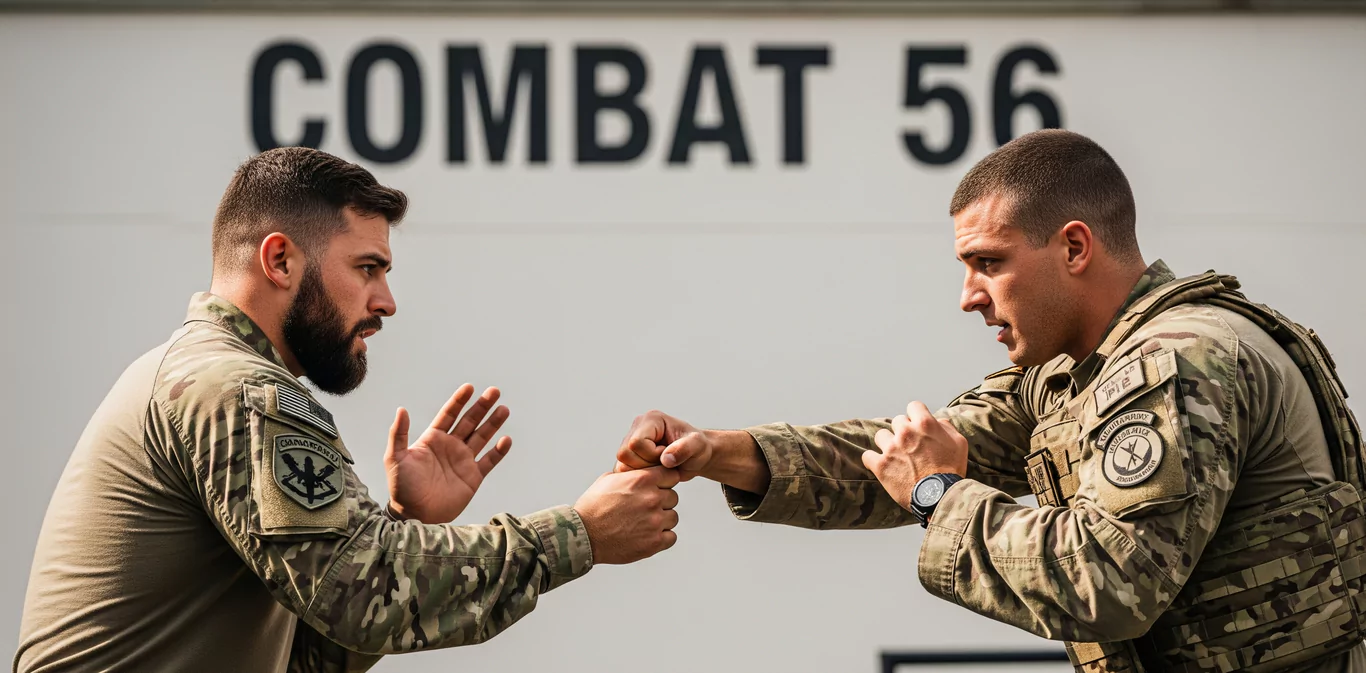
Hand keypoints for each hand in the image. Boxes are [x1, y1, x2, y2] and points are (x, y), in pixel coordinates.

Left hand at [385, 384, 512, 523]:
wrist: (414, 515)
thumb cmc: (401, 487)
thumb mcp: (394, 458)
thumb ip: (398, 434)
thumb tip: (401, 409)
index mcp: (433, 439)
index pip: (449, 414)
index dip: (459, 401)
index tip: (469, 388)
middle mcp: (450, 446)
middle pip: (470, 421)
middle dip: (482, 406)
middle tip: (494, 391)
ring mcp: (463, 461)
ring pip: (482, 437)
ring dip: (493, 423)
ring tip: (503, 409)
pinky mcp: (473, 477)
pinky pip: (489, 461)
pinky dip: (499, 451)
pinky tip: (506, 440)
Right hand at [573, 467, 680, 564]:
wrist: (583, 534)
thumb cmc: (593, 507)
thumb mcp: (610, 479)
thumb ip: (632, 475)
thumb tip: (643, 472)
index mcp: (643, 480)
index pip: (672, 475)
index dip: (665, 481)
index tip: (658, 487)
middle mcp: (652, 498)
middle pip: (673, 497)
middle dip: (661, 502)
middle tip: (643, 509)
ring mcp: (655, 521)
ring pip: (672, 517)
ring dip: (661, 520)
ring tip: (642, 523)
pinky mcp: (654, 542)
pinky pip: (671, 537)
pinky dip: (661, 538)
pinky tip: (646, 536)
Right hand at [614, 410, 712, 481]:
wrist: (695, 456)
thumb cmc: (697, 448)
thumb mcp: (697, 447)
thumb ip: (684, 449)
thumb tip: (666, 459)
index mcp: (651, 419)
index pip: (636, 442)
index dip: (652, 455)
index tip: (668, 455)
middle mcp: (637, 427)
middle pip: (625, 454)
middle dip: (646, 465)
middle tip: (664, 464)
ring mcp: (630, 440)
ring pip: (622, 464)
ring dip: (642, 471)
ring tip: (660, 467)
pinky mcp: (629, 454)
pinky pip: (623, 470)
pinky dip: (638, 476)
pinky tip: (654, 472)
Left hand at [863, 401, 967, 509]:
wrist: (940, 495)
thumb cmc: (952, 469)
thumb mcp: (959, 443)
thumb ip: (947, 427)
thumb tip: (938, 421)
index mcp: (924, 424)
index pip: (913, 406)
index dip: (916, 416)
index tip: (917, 425)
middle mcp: (906, 432)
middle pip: (897, 421)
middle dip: (903, 431)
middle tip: (910, 445)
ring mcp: (891, 448)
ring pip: (880, 436)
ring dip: (887, 443)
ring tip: (895, 455)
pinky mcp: (881, 465)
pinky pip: (867, 456)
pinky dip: (872, 460)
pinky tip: (880, 465)